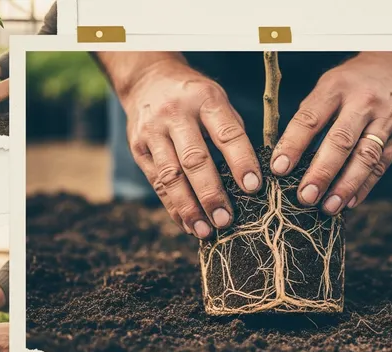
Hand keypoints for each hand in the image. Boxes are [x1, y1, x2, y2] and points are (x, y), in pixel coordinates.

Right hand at [122, 59, 260, 237]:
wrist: (148, 80)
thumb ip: (232, 133)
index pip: (226, 134)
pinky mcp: (138, 149)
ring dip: (189, 208)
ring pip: (171, 176)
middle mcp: (176, 115)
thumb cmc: (195, 98)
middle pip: (194, 159)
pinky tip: (189, 225)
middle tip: (226, 220)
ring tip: (206, 231)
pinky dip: (174, 207)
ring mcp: (153, 132)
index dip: (241, 161)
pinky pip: (157, 183)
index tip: (254, 187)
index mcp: (205, 100)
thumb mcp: (217, 101)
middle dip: (211, 193)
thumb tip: (250, 179)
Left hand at [270, 52, 391, 213]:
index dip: (293, 144)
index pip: (311, 118)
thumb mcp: (329, 86)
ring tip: (328, 207)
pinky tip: (349, 202)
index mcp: (336, 87)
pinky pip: (382, 165)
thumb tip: (286, 156)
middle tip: (305, 196)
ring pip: (365, 157)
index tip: (278, 168)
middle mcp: (363, 101)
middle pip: (340, 140)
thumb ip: (311, 116)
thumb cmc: (353, 83)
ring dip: (345, 185)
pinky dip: (364, 186)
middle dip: (321, 172)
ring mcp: (387, 118)